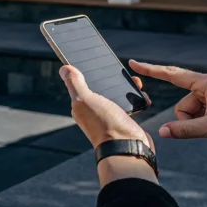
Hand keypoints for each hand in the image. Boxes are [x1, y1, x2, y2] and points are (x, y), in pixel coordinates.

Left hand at [60, 65, 156, 184]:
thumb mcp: (85, 100)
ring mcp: (110, 115)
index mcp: (81, 105)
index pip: (82, 82)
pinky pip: (131, 103)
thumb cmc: (104, 125)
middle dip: (111, 77)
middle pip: (102, 86)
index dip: (88, 70)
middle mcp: (94, 110)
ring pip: (118, 93)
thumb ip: (75, 84)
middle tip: (121, 70)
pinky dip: (137, 97)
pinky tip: (142, 96)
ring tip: (135, 82)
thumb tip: (64, 68)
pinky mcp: (125, 120)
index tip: (98, 58)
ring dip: (127, 86)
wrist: (127, 148)